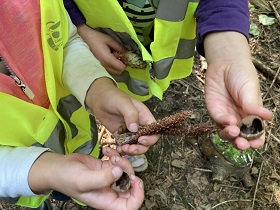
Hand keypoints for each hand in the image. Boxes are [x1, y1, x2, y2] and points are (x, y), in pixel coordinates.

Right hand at [28, 149, 143, 209]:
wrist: (58, 167)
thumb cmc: (67, 178)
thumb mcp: (84, 180)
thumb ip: (103, 178)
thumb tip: (121, 172)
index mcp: (107, 201)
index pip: (130, 206)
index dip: (138, 195)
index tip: (134, 180)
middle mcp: (110, 191)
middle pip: (131, 185)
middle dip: (128, 171)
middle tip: (117, 161)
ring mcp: (109, 178)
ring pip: (126, 170)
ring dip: (121, 160)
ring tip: (110, 155)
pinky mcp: (107, 167)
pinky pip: (119, 161)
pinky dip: (116, 153)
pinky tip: (106, 150)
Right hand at [77, 23, 126, 74]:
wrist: (84, 38)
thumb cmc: (96, 37)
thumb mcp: (109, 39)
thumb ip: (119, 47)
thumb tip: (127, 53)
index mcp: (107, 59)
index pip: (121, 68)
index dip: (125, 63)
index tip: (125, 57)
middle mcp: (104, 65)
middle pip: (118, 72)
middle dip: (122, 66)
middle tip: (121, 58)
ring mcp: (100, 67)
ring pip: (114, 72)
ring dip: (117, 67)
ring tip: (115, 57)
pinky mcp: (98, 67)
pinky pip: (109, 70)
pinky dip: (112, 67)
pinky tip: (110, 59)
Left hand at [86, 77, 159, 154]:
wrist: (98, 98)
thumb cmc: (113, 97)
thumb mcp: (123, 103)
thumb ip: (131, 115)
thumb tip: (135, 129)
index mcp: (144, 116)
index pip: (154, 131)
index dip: (150, 138)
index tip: (140, 140)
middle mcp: (139, 125)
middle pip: (146, 142)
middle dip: (140, 148)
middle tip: (129, 149)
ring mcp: (130, 132)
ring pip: (136, 146)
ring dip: (131, 151)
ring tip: (122, 149)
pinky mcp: (120, 136)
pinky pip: (125, 146)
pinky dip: (123, 150)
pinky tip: (117, 150)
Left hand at [204, 31, 271, 149]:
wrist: (225, 64)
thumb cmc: (242, 75)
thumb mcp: (250, 89)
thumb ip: (253, 104)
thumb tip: (268, 117)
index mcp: (252, 115)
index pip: (255, 133)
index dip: (255, 141)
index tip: (256, 144)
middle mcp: (239, 118)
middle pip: (240, 137)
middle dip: (241, 143)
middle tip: (242, 143)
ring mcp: (226, 115)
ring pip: (227, 132)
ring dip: (230, 136)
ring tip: (234, 131)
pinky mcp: (214, 110)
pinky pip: (217, 120)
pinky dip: (223, 122)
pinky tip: (228, 120)